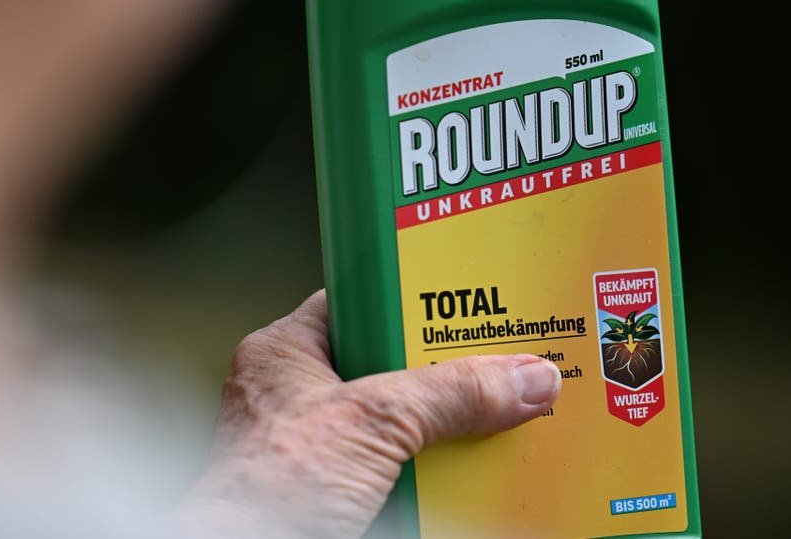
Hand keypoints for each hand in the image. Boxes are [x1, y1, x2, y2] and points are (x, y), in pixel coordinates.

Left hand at [173, 290, 560, 537]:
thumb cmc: (268, 489)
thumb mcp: (373, 423)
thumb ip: (449, 395)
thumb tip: (522, 377)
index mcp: (286, 352)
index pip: (358, 302)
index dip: (411, 298)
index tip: (469, 297)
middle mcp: (299, 394)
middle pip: (390, 365)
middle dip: (443, 372)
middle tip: (500, 366)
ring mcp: (317, 447)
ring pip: (398, 422)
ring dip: (446, 427)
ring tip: (505, 416)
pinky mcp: (336, 491)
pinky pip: (397, 469)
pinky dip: (434, 472)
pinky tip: (475, 470)